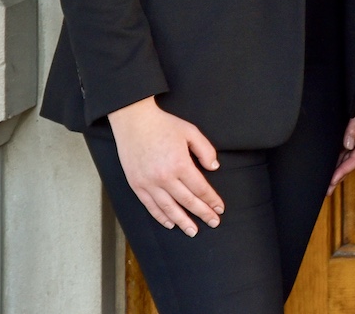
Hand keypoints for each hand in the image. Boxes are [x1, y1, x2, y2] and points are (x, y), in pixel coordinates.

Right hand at [107, 96, 223, 235]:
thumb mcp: (191, 132)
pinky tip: (170, 223)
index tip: (220, 208)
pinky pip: (150, 206)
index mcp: (180, 164)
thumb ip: (206, 150)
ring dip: (182, 222)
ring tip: (193, 231)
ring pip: (169, 209)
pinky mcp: (136, 185)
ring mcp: (148, 183)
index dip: (211, 200)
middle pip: (187, 201)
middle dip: (202, 214)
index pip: (200, 188)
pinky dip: (160, 217)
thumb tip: (214, 168)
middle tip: (214, 223)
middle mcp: (164, 178)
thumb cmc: (164, 125)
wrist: (134, 122)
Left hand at [327, 103, 354, 194]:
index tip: (332, 180)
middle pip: (351, 163)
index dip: (344, 170)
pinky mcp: (351, 135)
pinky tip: (329, 167)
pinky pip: (344, 152)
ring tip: (326, 185)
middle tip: (326, 191)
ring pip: (347, 159)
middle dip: (339, 177)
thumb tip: (348, 144)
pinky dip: (337, 161)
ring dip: (337, 171)